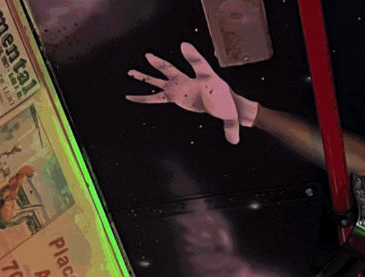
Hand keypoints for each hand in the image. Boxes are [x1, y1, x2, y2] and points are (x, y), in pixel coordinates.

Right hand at [125, 42, 257, 142]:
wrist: (226, 104)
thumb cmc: (229, 106)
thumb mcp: (232, 116)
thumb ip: (231, 128)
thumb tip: (233, 141)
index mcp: (205, 79)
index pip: (199, 64)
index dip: (192, 56)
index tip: (184, 46)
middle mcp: (189, 81)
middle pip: (173, 70)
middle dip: (161, 64)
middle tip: (149, 56)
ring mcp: (180, 87)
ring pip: (160, 80)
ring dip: (146, 76)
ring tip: (131, 72)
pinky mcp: (175, 96)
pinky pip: (157, 97)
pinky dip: (145, 98)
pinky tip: (133, 97)